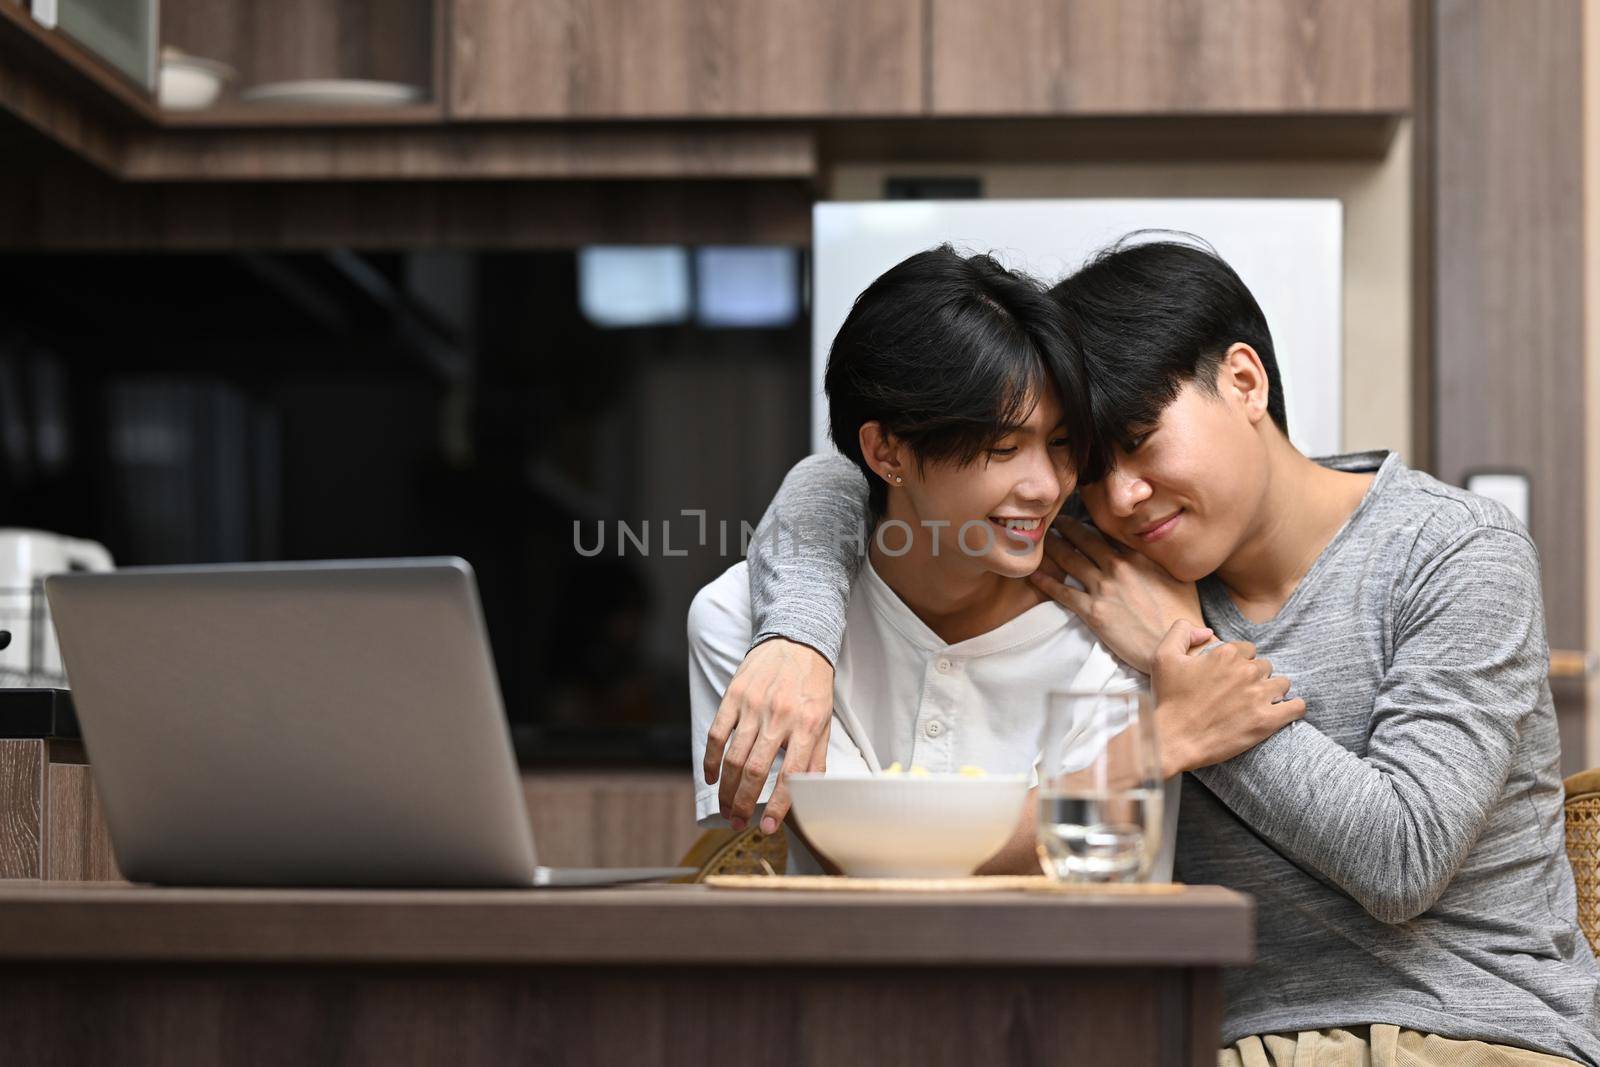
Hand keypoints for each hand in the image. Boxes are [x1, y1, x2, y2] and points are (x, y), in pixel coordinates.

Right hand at [703, 637, 834, 833]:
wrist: (796, 640)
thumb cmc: (813, 686)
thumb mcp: (825, 721)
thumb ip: (816, 758)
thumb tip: (809, 795)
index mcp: (807, 726)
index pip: (791, 776)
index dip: (777, 806)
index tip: (767, 827)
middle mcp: (779, 717)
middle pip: (756, 771)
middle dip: (743, 803)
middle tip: (738, 822)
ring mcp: (754, 706)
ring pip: (734, 758)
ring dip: (726, 789)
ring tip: (725, 809)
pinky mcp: (734, 695)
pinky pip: (716, 734)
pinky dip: (710, 760)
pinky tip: (711, 778)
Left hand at [1028, 517, 1201, 672]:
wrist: (1176, 644)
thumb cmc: (1182, 613)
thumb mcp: (1178, 576)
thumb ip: (1160, 559)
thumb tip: (1157, 547)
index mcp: (1138, 555)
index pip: (1108, 531)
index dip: (1092, 521)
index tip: (1079, 513)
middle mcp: (1117, 566)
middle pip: (1084, 540)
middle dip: (1066, 527)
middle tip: (1052, 519)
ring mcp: (1103, 588)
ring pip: (1069, 560)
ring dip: (1052, 548)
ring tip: (1041, 539)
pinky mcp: (1093, 612)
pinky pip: (1063, 593)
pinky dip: (1046, 582)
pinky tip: (1034, 575)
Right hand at [1149, 621, 1305, 775]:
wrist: (1173, 741)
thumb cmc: (1167, 701)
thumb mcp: (1162, 656)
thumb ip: (1182, 631)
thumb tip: (1208, 631)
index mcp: (1225, 654)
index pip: (1247, 649)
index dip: (1238, 662)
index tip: (1228, 677)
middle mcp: (1246, 671)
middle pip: (1265, 666)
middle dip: (1255, 677)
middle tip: (1239, 693)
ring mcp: (1259, 696)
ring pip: (1281, 684)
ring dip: (1272, 691)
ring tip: (1257, 704)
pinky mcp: (1267, 721)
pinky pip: (1296, 707)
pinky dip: (1292, 708)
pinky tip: (1280, 712)